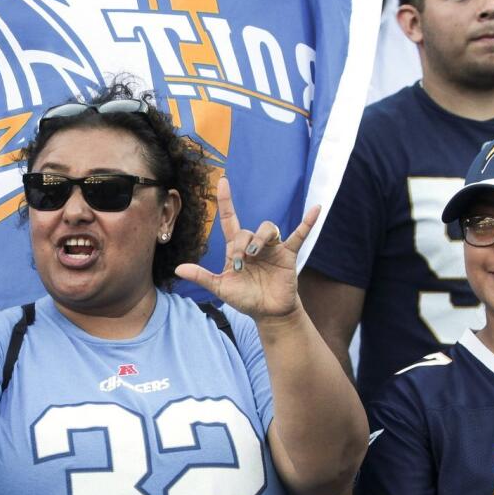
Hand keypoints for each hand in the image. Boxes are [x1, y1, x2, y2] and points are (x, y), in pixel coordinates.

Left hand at [174, 177, 316, 322]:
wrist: (268, 313)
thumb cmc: (245, 299)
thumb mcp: (221, 288)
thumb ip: (202, 277)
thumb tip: (177, 269)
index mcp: (237, 248)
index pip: (230, 220)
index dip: (226, 201)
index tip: (223, 181)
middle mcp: (254, 244)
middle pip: (246, 230)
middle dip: (240, 245)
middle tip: (240, 264)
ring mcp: (272, 248)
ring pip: (268, 228)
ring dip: (259, 238)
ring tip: (253, 254)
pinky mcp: (288, 254)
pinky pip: (299, 234)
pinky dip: (308, 222)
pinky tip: (316, 209)